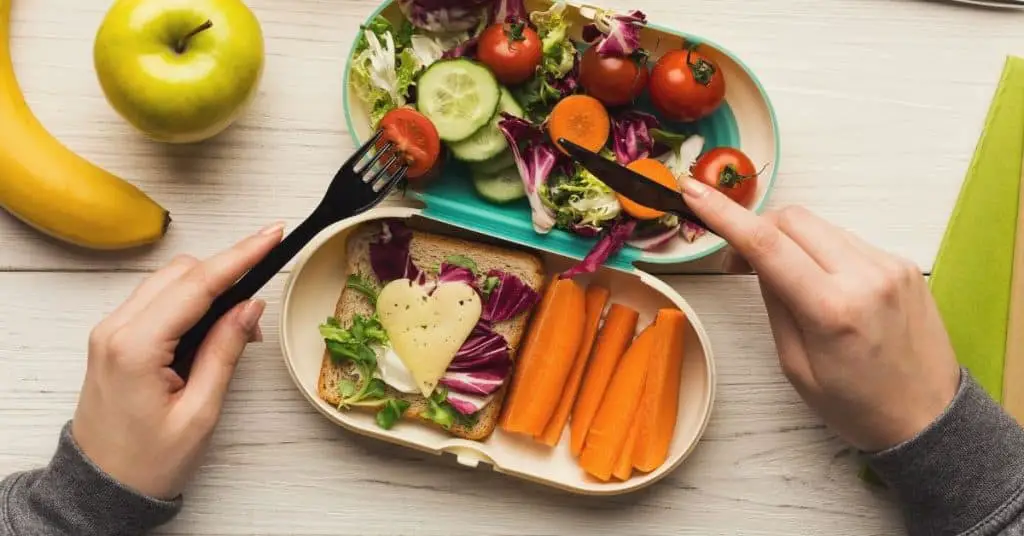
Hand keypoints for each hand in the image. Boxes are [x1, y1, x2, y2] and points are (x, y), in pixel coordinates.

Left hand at [71, 223, 283, 498]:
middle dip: (227, 274)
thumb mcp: (200, 411)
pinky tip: (212, 328)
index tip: (273, 233)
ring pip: (169, 280)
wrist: (103, 487)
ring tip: (238, 329)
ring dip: (209, 288)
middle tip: (260, 310)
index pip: (198, 284)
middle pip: (182, 272)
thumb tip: (250, 305)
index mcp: (136, 347)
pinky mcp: (114, 337)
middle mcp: (115, 329)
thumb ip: (225, 350)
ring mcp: (109, 330)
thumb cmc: (148, 461)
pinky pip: (157, 299)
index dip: (241, 255)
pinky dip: (190, 302)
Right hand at [681, 179, 959, 451]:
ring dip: (790, 241)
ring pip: (820, 226)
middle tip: (738, 262)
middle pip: (793, 219)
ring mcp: (890, 266)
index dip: (724, 214)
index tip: (694, 193)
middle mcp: (866, 277)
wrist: (929, 418)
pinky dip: (821, 251)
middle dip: (757, 228)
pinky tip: (822, 284)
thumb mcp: (797, 366)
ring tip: (784, 278)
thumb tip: (757, 260)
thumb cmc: (857, 406)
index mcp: (832, 310)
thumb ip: (775, 304)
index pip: (767, 244)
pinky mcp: (903, 265)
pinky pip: (847, 240)